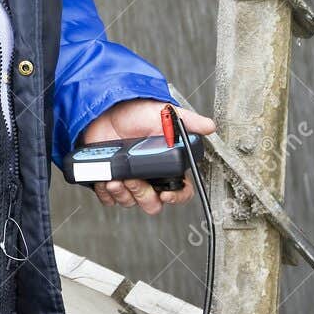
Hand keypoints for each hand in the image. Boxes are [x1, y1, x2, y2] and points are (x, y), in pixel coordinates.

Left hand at [79, 98, 215, 215]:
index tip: (166, 194)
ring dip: (122, 194)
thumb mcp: (163, 114)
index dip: (177, 196)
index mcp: (167, 164)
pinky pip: (109, 200)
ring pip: (130, 202)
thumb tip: (209, 126)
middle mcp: (149, 175)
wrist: (105, 110)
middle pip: (152, 203)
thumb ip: (188, 121)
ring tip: (115, 178)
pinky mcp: (110, 180)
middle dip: (142, 194)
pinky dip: (105, 194)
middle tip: (133, 180)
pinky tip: (105, 180)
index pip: (181, 190)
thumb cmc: (134, 112)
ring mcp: (129, 179)